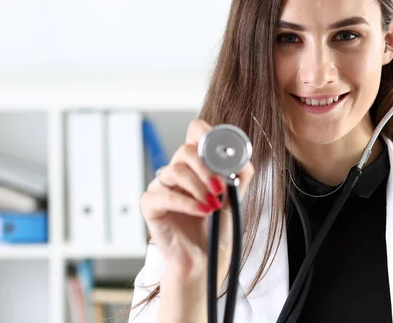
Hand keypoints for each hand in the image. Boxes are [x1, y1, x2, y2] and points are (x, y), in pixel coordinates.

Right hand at [140, 119, 253, 283]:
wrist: (206, 259)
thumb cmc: (217, 228)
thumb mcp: (236, 198)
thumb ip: (240, 175)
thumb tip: (242, 158)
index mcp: (196, 164)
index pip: (195, 132)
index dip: (207, 135)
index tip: (223, 154)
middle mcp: (177, 171)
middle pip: (186, 150)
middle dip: (207, 168)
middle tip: (220, 188)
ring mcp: (161, 186)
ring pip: (174, 170)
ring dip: (198, 187)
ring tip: (213, 205)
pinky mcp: (151, 205)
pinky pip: (163, 195)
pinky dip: (186, 202)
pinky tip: (201, 211)